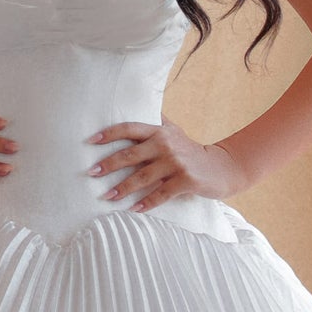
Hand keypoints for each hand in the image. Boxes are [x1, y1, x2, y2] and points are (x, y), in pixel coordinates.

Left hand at [88, 119, 245, 211]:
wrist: (221, 167)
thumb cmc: (190, 150)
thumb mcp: (174, 132)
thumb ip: (156, 122)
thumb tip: (136, 102)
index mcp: (160, 132)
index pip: (130, 129)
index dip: (109, 134)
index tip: (90, 141)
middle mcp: (166, 145)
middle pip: (131, 154)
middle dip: (109, 164)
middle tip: (92, 173)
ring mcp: (176, 163)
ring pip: (143, 177)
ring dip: (123, 188)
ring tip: (107, 196)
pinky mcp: (185, 181)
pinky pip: (161, 194)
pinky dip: (146, 203)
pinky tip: (133, 209)